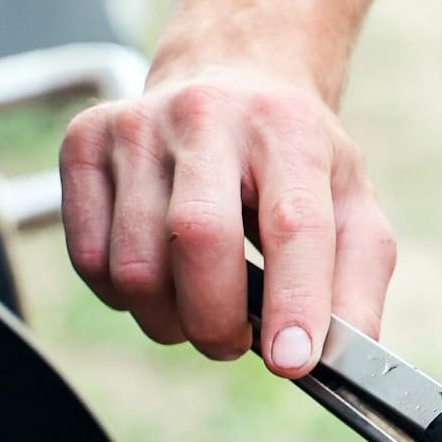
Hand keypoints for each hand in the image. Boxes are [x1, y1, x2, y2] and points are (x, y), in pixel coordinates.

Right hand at [59, 62, 395, 373]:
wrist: (232, 80)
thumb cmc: (297, 164)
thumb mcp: (353, 209)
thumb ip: (358, 284)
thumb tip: (344, 357)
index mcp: (289, 130)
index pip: (293, 223)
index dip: (294, 300)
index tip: (292, 361)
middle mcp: (208, 115)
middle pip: (199, 239)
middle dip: (217, 321)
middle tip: (235, 342)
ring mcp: (136, 125)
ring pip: (135, 265)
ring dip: (170, 319)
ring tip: (200, 309)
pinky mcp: (83, 144)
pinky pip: (89, 259)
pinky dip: (125, 298)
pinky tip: (160, 279)